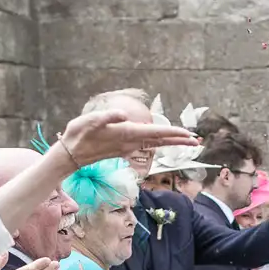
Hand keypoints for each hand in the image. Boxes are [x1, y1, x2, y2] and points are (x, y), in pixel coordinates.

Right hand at [57, 108, 198, 167]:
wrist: (71, 154)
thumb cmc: (79, 135)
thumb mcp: (90, 121)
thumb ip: (107, 117)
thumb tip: (123, 115)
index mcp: (127, 134)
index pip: (155, 134)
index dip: (173, 133)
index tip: (189, 135)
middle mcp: (131, 142)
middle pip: (161, 141)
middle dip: (179, 140)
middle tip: (197, 141)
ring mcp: (129, 146)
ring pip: (155, 144)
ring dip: (172, 142)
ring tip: (188, 141)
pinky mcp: (124, 148)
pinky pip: (148, 144)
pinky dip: (160, 142)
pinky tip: (165, 141)